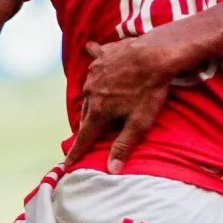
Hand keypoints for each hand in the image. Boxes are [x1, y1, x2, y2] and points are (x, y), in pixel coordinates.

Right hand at [65, 38, 181, 172]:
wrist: (155, 54)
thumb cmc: (149, 91)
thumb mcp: (139, 123)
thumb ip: (123, 146)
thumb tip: (111, 170)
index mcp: (98, 111)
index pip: (84, 137)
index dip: (77, 152)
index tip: (68, 163)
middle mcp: (90, 92)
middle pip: (87, 114)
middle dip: (89, 125)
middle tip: (92, 134)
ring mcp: (94, 72)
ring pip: (89, 91)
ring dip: (93, 99)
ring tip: (99, 103)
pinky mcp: (101, 56)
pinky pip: (93, 60)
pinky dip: (94, 61)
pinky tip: (90, 51)